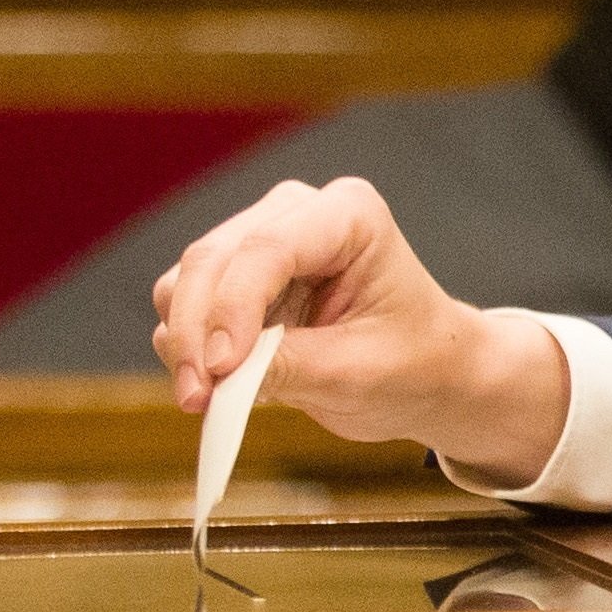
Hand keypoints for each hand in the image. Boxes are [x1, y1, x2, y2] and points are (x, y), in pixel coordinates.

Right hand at [149, 175, 573, 487]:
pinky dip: (188, 346)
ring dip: (184, 340)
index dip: (234, 308)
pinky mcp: (238, 277)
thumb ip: (289, 369)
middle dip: (196, 331)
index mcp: (349, 215)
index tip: (222, 369)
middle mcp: (297, 212)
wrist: (427, 374)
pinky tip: (217, 386)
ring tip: (206, 399)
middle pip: (214, 258)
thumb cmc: (413, 364)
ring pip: (187, 278)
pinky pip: (186, 303)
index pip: (268, 250)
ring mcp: (261, 239)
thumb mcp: (359, 373)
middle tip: (196, 398)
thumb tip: (216, 376)